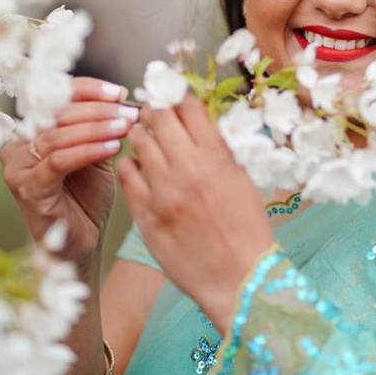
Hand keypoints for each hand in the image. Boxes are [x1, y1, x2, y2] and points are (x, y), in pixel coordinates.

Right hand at [0, 77, 138, 271]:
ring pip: (57, 136)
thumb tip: (123, 97)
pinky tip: (113, 147)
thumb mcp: (97, 153)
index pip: (56, 99)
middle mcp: (17, 146)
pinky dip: (87, 151)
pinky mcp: (28, 189)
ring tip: (125, 126)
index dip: (88, 91)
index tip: (120, 92)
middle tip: (129, 111)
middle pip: (57, 114)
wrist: (83, 242)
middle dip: (98, 110)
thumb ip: (101, 126)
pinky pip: (59, 161)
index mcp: (30, 131)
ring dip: (96, 128)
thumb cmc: (88, 197)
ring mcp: (18, 168)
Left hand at [116, 94, 276, 333]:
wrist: (240, 279)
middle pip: (159, 118)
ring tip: (144, 137)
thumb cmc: (248, 230)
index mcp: (218, 158)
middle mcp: (189, 169)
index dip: (178, 96)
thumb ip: (221, 149)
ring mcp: (164, 192)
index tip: (173, 95)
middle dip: (154, 109)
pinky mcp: (146, 215)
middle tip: (152, 111)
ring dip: (140, 134)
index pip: (189, 108)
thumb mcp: (244, 180)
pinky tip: (138, 167)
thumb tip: (199, 121)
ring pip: (139, 142)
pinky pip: (127, 175)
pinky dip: (130, 164)